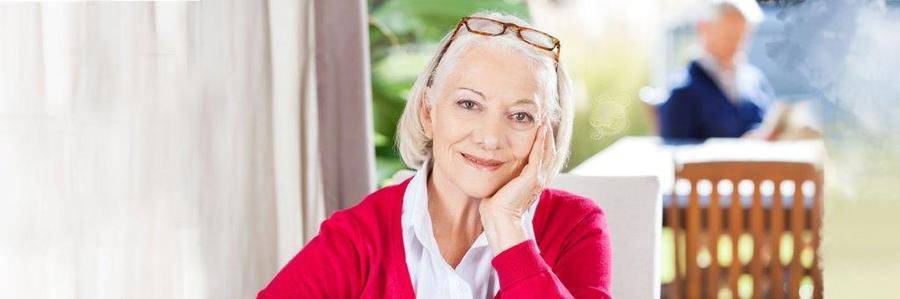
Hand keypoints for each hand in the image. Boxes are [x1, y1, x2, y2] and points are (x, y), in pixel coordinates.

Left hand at [480, 120, 555, 254]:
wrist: (498, 220)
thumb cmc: (495, 207)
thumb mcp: (502, 186)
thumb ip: (503, 175)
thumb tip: (491, 164)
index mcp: (533, 182)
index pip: (543, 157)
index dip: (543, 142)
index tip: (538, 127)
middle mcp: (539, 179)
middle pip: (549, 152)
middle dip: (547, 135)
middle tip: (544, 118)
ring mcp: (538, 179)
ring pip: (547, 151)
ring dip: (546, 134)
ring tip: (543, 119)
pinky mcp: (532, 178)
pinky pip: (539, 155)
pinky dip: (541, 141)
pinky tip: (540, 129)